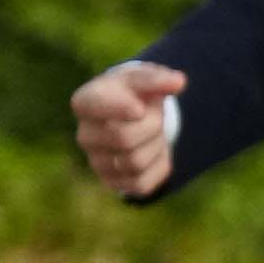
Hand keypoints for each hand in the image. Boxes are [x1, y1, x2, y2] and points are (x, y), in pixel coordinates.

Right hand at [73, 58, 185, 198]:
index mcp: (84, 102)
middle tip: (157, 115)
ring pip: (135, 162)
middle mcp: (84, 135)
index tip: (139, 108)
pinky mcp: (113, 183)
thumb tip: (179, 82)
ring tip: (154, 132)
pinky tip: (154, 152)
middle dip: (152, 125)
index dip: (121, 108)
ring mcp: (97, 162)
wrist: (134, 116)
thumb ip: (158, 78)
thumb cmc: (135, 93)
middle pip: (123, 137)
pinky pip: (142, 184)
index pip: (97, 107)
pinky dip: (158, 167)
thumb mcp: (143, 78)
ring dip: (157, 146)